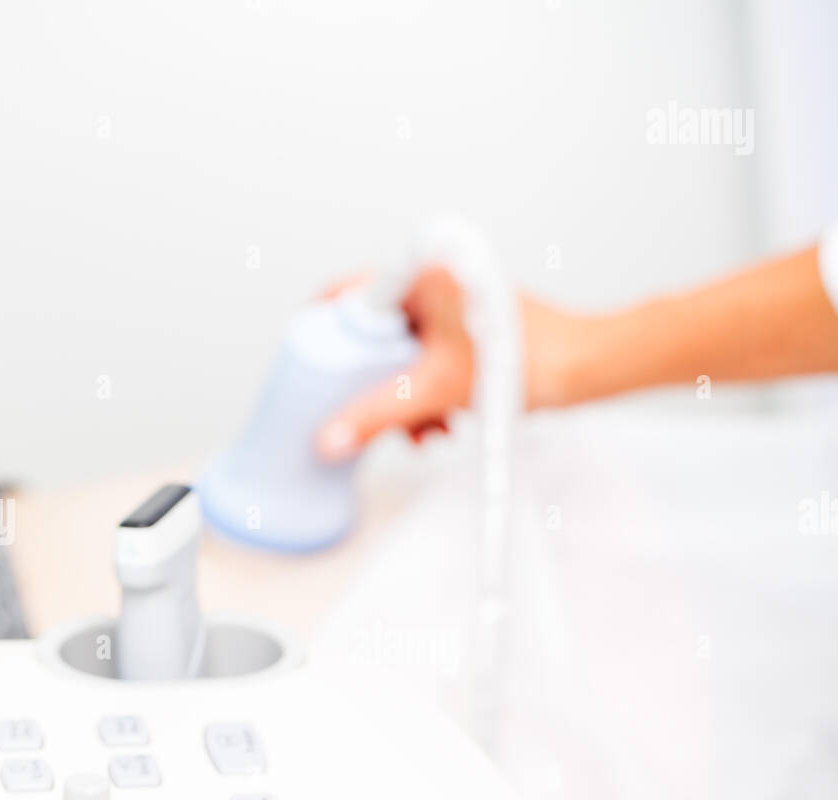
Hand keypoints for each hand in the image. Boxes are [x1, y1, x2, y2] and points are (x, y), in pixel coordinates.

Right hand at [314, 270, 604, 460]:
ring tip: (421, 430)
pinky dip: (427, 391)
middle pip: (372, 331)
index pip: (345, 293)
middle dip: (373, 381)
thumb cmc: (525, 360)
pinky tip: (440, 422)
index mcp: (420, 270)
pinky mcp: (465, 322)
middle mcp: (433, 275)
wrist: (579, 368)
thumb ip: (377, 415)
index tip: (312, 367)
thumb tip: (330, 437)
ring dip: (403, 395)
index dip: (323, 331)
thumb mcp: (435, 391)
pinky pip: (427, 356)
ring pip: (401, 351)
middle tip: (372, 412)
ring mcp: (450, 299)